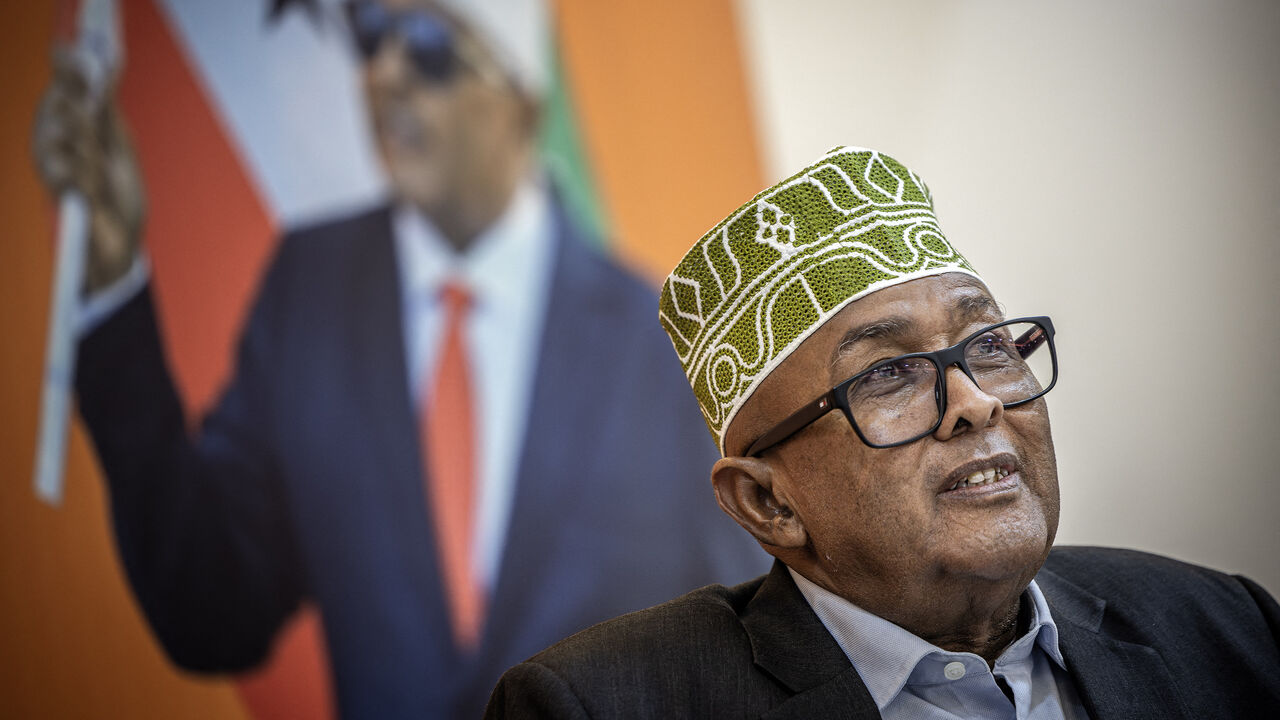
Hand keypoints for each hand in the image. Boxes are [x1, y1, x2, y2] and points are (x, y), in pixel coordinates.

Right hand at [32, 46, 145, 294]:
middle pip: (61, 101)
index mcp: (70, 125)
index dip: (68, 67)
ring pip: (65, 129)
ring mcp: (48, 160)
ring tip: (100, 175)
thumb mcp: (121, 147)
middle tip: (100, 139)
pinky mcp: (51, 183)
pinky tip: (90, 189)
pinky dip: (86, 175)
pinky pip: (67, 161)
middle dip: (87, 117)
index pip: (62, 85)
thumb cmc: (120, 196)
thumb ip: (108, 109)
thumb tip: (107, 67)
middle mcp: (52, 138)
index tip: (76, 54)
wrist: (122, 242)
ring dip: (91, 152)